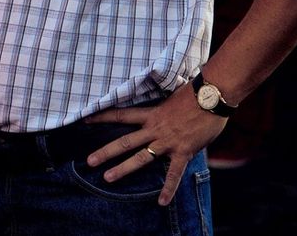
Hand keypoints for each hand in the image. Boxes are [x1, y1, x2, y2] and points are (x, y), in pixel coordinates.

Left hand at [84, 85, 225, 205]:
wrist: (212, 96)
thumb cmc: (194, 95)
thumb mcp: (171, 99)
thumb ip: (162, 111)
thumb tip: (160, 114)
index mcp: (151, 114)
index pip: (121, 115)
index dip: (102, 117)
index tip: (85, 121)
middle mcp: (155, 129)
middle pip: (125, 141)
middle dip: (106, 152)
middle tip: (89, 161)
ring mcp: (167, 141)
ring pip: (141, 157)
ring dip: (124, 168)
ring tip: (108, 178)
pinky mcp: (183, 152)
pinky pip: (173, 174)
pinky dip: (168, 189)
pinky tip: (162, 202)